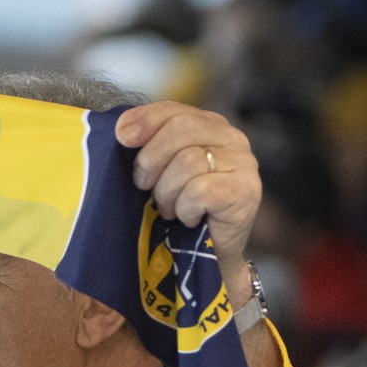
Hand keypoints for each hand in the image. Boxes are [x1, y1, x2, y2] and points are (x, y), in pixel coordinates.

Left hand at [114, 101, 260, 273]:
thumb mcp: (159, 173)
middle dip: (151, 159)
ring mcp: (243, 163)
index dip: (145, 120)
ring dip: (168, 192)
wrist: (207, 256)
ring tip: (171, 208)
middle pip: (180, 128)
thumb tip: (121, 130)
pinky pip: (200, 190)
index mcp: (208, 126)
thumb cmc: (178, 211)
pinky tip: (188, 218)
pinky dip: (185, 209)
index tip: (121, 137)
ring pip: (188, 161)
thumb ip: (148, 146)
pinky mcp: (245, 191)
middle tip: (143, 186)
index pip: (173, 110)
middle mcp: (231, 138)